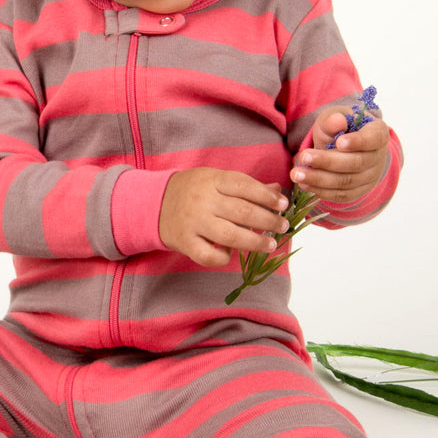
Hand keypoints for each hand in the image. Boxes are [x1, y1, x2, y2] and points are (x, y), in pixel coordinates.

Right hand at [160, 168, 289, 268]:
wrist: (153, 203)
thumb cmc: (193, 190)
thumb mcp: (216, 180)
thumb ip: (246, 186)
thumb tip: (277, 191)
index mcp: (212, 180)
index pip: (244, 186)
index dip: (267, 196)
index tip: (283, 205)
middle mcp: (203, 200)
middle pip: (242, 212)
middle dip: (268, 221)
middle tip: (283, 226)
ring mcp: (193, 223)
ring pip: (230, 236)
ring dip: (254, 242)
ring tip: (270, 244)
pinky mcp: (184, 242)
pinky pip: (209, 256)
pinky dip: (225, 257)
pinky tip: (232, 253)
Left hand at [290, 107, 390, 203]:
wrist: (340, 146)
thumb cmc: (339, 129)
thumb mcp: (333, 119)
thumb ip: (333, 120)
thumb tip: (337, 121)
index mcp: (378, 134)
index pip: (374, 139)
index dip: (358, 142)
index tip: (339, 142)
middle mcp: (378, 158)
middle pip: (356, 163)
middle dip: (327, 161)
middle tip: (304, 157)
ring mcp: (370, 178)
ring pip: (346, 182)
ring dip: (319, 179)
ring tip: (297, 174)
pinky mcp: (358, 192)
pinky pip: (341, 195)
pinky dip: (321, 190)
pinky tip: (304, 184)